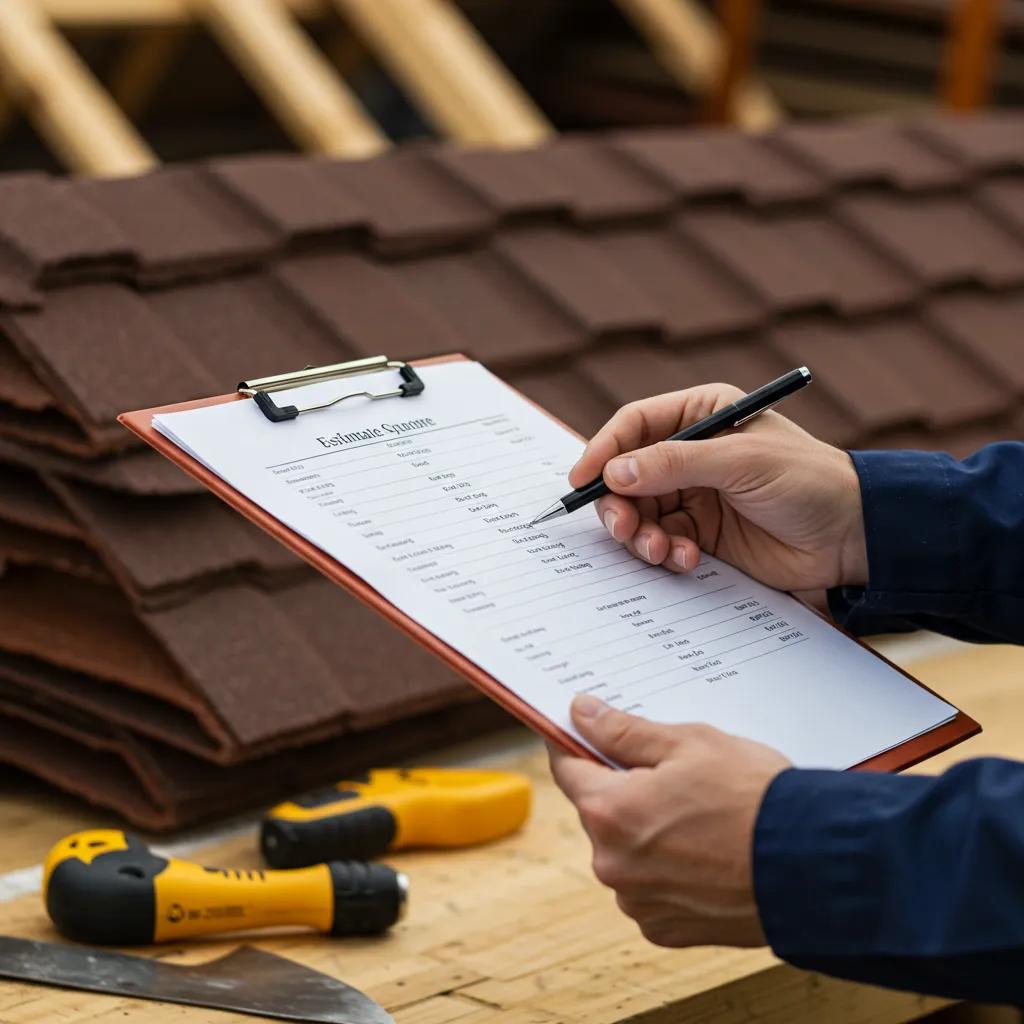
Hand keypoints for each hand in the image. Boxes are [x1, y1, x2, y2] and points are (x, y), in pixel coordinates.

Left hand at [549, 693, 789, 947]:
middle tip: (674, 774)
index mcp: (610, 812)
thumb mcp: (688, 743)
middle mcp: (612, 864)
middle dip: (625, 789)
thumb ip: (624, 731)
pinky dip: (668, 869)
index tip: (584, 733)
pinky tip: (707, 852)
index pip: (568, 769)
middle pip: (600, 812)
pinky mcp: (666, 929)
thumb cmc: (754, 799)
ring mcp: (638, 902)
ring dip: (647, 832)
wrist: (814, 867)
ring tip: (701, 816)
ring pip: (626, 852)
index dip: (576, 744)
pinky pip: (650, 888)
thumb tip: (581, 713)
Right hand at [569, 384, 866, 591]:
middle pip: (627, 474)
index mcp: (702, 415)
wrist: (854, 536)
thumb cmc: (808, 480)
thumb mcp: (741, 462)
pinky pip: (662, 541)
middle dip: (620, 504)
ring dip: (641, 534)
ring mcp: (695, 494)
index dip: (603, 450)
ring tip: (660, 550)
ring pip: (640, 512)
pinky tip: (686, 560)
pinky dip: (664, 553)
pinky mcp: (701, 533)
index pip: (635, 426)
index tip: (582, 480)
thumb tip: (613, 472)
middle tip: (623, 528)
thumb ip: (674, 464)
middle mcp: (692, 452)